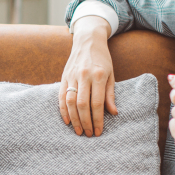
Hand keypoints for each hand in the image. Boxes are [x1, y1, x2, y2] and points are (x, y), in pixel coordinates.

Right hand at [60, 15, 117, 136]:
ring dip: (74, 119)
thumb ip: (110, 94)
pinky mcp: (64, 77)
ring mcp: (72, 76)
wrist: (88, 40)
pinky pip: (61, 96)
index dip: (98, 119)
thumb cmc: (102, 59)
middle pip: (83, 105)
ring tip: (79, 131)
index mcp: (99, 75)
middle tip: (89, 134)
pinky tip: (67, 121)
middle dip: (86, 122)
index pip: (97, 103)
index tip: (99, 131)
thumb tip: (113, 112)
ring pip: (71, 102)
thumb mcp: (111, 74)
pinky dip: (63, 110)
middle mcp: (84, 76)